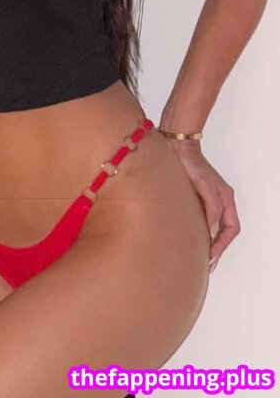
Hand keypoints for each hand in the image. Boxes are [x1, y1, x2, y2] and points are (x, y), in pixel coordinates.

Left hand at [167, 141, 239, 270]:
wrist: (176, 144)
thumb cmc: (189, 162)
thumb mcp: (202, 184)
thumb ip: (211, 207)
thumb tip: (213, 230)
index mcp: (226, 198)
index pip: (231, 228)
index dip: (222, 244)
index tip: (210, 256)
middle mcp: (220, 200)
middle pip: (224, 230)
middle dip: (217, 248)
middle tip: (207, 265)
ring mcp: (209, 198)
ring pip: (214, 226)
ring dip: (209, 242)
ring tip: (200, 257)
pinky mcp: (196, 197)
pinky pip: (203, 219)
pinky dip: (200, 231)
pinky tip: (191, 238)